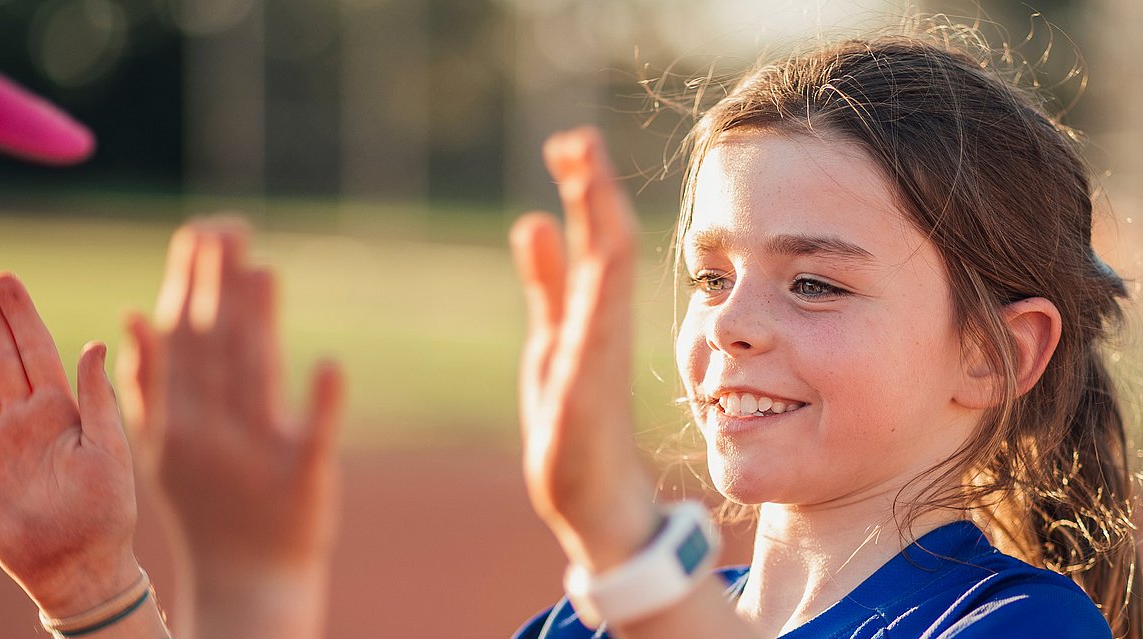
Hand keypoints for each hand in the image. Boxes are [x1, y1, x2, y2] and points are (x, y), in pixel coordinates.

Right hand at [0, 273, 141, 618]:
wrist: (81, 567)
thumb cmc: (106, 512)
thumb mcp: (111, 449)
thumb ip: (97, 398)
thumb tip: (95, 343)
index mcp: (61, 412)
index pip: (37, 351)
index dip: (21, 315)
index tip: (7, 279)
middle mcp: (25, 424)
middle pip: (2, 360)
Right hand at [118, 220, 343, 636]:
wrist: (245, 579)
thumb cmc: (206, 503)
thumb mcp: (161, 448)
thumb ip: (147, 384)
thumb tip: (132, 312)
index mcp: (177, 422)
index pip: (183, 341)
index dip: (190, 284)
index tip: (198, 231)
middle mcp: (212, 434)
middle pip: (216, 348)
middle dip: (219, 285)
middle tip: (228, 227)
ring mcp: (257, 456)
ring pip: (255, 379)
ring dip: (258, 323)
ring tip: (263, 269)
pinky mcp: (303, 479)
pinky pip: (314, 437)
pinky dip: (322, 401)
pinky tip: (328, 364)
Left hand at [511, 127, 659, 572]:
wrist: (593, 504)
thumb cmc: (575, 425)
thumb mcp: (552, 338)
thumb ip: (548, 282)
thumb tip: (534, 220)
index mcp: (593, 314)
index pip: (597, 239)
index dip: (586, 190)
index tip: (573, 141)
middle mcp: (603, 329)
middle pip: (605, 246)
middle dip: (593, 192)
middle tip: (578, 137)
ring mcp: (599, 360)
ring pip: (608, 280)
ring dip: (598, 226)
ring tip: (587, 176)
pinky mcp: (588, 394)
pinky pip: (599, 334)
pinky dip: (598, 293)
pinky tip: (597, 256)